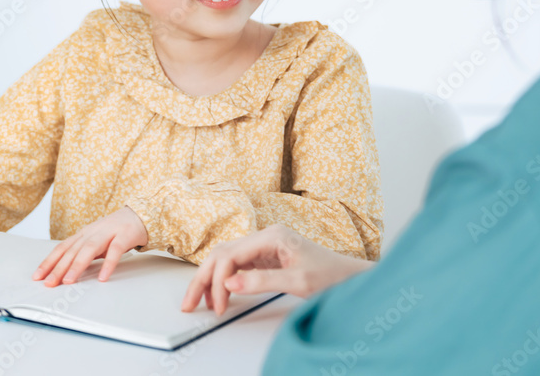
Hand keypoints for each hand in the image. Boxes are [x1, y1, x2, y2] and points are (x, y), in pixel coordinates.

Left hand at [32, 206, 147, 285]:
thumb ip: (83, 254)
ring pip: (89, 249)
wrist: (140, 214)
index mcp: (83, 234)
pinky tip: (103, 277)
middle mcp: (93, 232)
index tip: (38, 276)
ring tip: (69, 281)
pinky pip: (115, 251)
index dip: (49, 262)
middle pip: (73, 250)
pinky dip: (108, 264)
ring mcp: (108, 233)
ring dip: (77, 265)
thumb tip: (65, 273)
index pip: (62, 248)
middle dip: (59, 267)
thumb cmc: (115, 231)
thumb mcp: (96, 241)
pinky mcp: (125, 235)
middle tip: (49, 283)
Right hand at [181, 224, 372, 314]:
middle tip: (189, 302)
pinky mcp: (267, 257)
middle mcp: (266, 236)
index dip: (217, 281)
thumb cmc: (332, 275)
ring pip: (226, 258)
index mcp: (272, 235)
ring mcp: (265, 245)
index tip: (217, 305)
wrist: (351, 277)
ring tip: (199, 301)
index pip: (231, 255)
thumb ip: (261, 281)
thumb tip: (229, 282)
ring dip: (211, 279)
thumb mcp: (297, 281)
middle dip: (203, 279)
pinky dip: (224, 280)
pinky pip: (237, 265)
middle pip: (222, 253)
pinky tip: (219, 294)